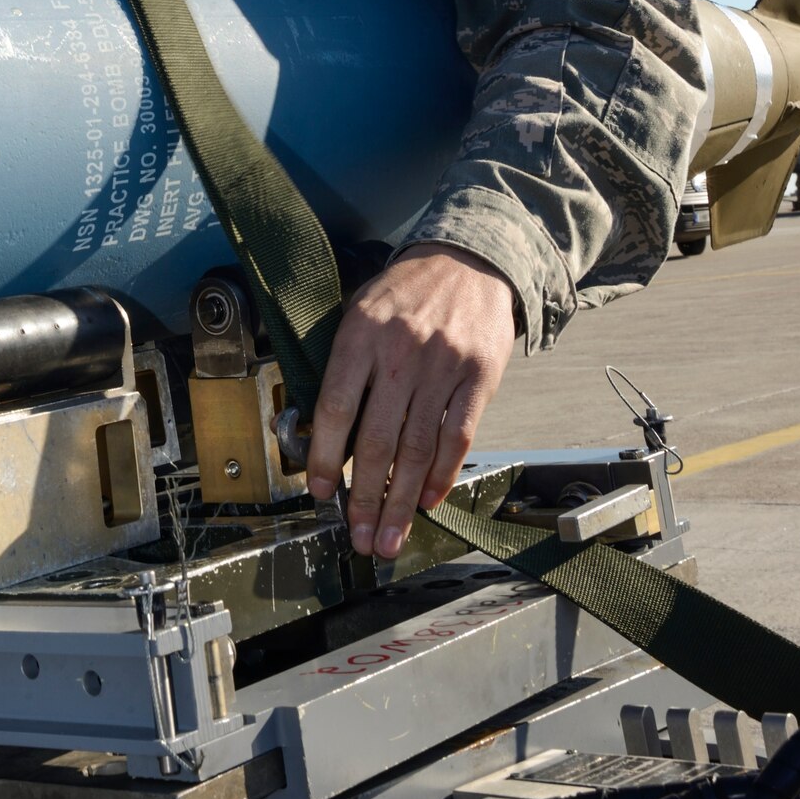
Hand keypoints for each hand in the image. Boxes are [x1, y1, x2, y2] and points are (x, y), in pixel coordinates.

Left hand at [306, 242, 517, 558]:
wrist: (467, 260)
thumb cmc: (405, 293)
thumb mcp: (360, 311)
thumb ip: (344, 366)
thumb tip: (322, 433)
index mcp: (361, 335)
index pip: (337, 407)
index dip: (326, 457)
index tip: (321, 492)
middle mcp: (401, 353)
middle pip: (378, 440)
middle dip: (366, 499)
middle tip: (359, 538)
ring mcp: (442, 367)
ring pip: (417, 448)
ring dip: (402, 501)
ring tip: (390, 538)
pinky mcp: (478, 377)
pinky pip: (458, 436)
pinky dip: (442, 474)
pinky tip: (428, 500)